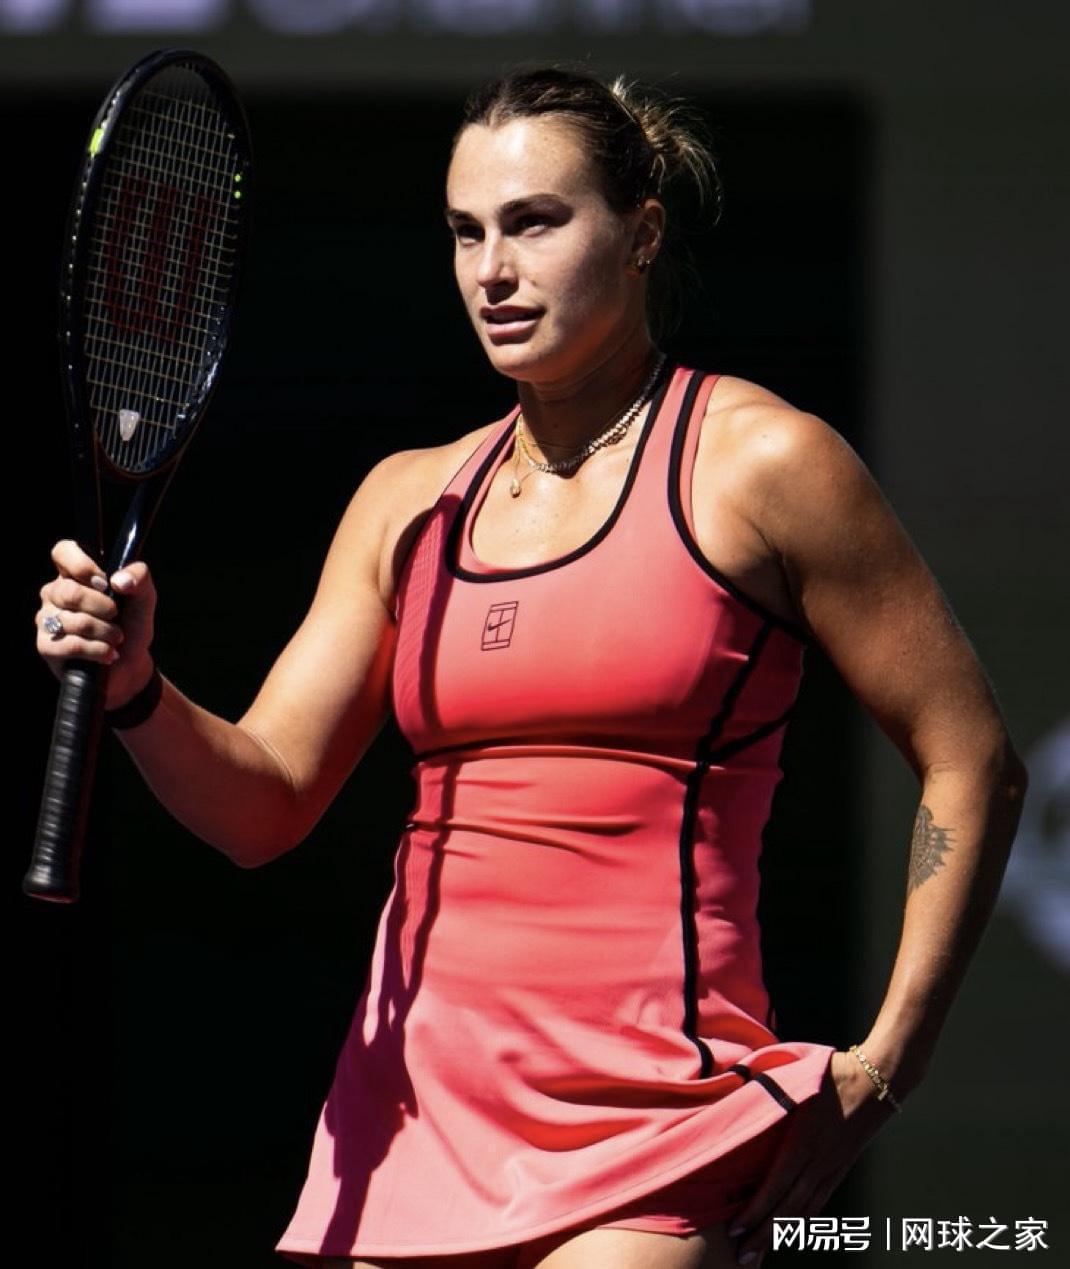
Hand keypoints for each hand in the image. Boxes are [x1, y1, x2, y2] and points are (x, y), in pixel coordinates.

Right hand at [36, 538, 157, 710]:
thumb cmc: (131, 625)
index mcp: (74, 575)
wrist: (130, 664)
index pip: (63, 552)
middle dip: (103, 607)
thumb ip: (139, 578)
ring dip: (106, 632)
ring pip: (73, 621)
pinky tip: (108, 653)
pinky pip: (71, 645)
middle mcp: (55, 594)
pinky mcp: (46, 647)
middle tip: (116, 616)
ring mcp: (46, 620)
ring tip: (116, 638)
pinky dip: (98, 650)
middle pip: (70, 592)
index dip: (82, 564)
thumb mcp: (144, 598)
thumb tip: (119, 581)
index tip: (104, 582)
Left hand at [727, 1050, 899, 1264]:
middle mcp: (820, 1160)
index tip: (735, 1228)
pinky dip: (804, 1220)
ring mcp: (833, 1166)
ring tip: (760, 1252)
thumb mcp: (793, 1076)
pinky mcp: (842, 1167)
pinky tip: (792, 1232)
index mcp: (804, 1139)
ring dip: (782, 1234)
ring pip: (805, 1210)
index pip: (776, 1184)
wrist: (878, 1080)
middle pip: (789, 1207)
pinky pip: (820, 1200)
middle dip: (764, 1235)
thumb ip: (765, 1086)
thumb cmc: (829, 1071)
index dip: (756, 1210)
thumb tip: (736, 1086)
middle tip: (742, 1258)